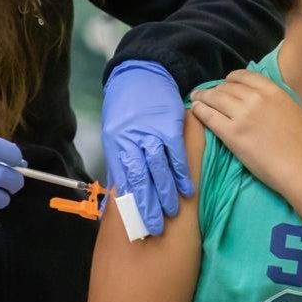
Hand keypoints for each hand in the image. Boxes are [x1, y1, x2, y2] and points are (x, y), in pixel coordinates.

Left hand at [101, 60, 192, 236]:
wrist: (141, 73)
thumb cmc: (126, 105)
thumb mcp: (115, 131)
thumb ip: (122, 157)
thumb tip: (125, 187)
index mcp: (115, 143)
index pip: (123, 180)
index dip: (130, 203)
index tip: (136, 223)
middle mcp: (131, 140)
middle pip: (140, 178)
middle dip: (148, 206)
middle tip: (155, 227)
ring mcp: (151, 133)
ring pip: (158, 169)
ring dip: (166, 193)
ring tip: (172, 212)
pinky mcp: (169, 126)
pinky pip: (176, 155)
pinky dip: (182, 173)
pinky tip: (187, 189)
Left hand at [190, 70, 301, 199]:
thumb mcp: (297, 111)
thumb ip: (280, 102)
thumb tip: (272, 100)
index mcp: (273, 91)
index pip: (244, 76)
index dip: (231, 79)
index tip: (226, 83)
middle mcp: (255, 98)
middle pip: (227, 87)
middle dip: (215, 89)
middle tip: (207, 94)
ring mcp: (242, 115)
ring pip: (214, 98)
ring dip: (203, 97)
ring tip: (195, 99)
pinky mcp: (231, 134)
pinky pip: (209, 116)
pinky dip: (199, 110)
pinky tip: (194, 110)